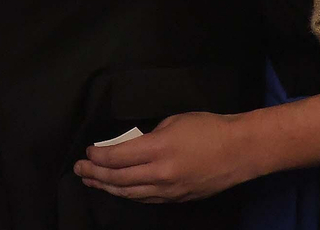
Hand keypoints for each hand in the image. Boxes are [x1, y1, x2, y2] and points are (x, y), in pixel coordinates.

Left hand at [73, 112, 258, 203]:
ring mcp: (168, 190)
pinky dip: (128, 194)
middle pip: (118, 178)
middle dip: (95, 174)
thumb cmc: (209, 128)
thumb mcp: (174, 121)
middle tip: (79, 170)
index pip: (117, 157)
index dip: (98, 156)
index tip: (88, 152)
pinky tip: (119, 190)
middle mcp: (160, 174)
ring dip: (107, 187)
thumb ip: (150, 136)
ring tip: (91, 181)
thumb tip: (133, 146)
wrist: (240, 151)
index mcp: (158, 149)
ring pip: (129, 193)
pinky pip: (146, 199)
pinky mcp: (177, 198)